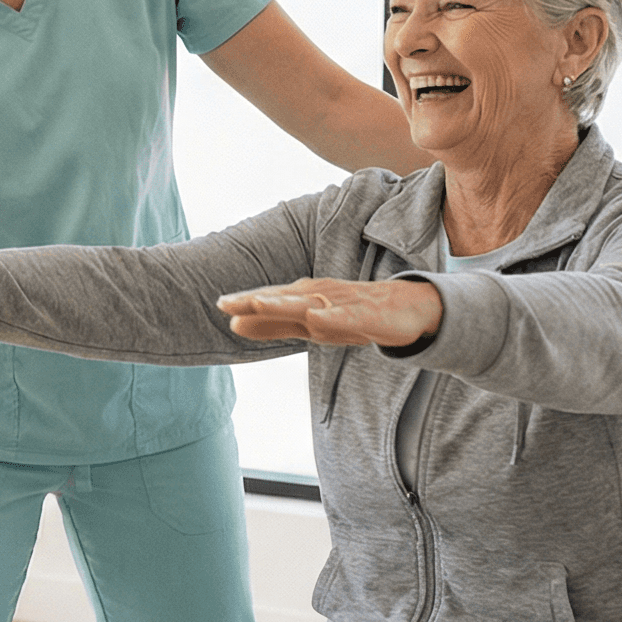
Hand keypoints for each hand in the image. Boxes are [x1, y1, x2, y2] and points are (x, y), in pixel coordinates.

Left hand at [217, 277, 442, 346]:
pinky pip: (345, 317)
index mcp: (302, 298)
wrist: (404, 309)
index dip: (243, 302)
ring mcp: (341, 303)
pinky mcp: (364, 315)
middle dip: (253, 299)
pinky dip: (330, 316)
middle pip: (281, 298)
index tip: (217, 303)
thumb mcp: (307, 324)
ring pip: (308, 303)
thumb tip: (232, 326)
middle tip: (223, 302)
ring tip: (257, 303)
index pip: (268, 299)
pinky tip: (315, 317)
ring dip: (282, 303)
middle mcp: (318, 295)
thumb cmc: (350, 314)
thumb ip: (271, 325)